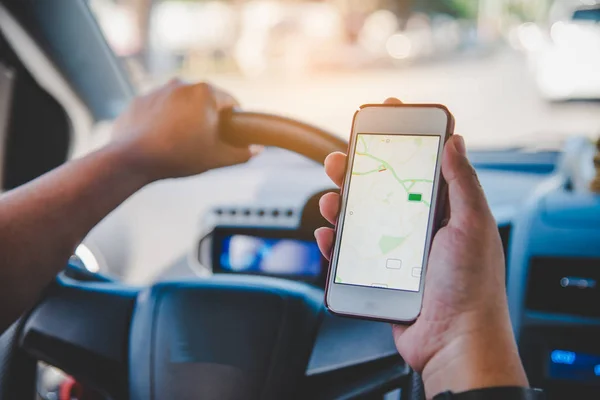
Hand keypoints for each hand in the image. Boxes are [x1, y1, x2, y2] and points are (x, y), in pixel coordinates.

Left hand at [112, 79, 258, 180]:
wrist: (131, 159)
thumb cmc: (178, 156)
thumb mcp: (217, 158)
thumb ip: (242, 153)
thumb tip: (259, 150)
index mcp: (205, 93)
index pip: (231, 102)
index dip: (234, 121)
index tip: (231, 136)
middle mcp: (182, 84)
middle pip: (205, 100)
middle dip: (208, 118)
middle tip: (205, 142)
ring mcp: (158, 90)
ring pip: (181, 103)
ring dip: (185, 117)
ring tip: (180, 142)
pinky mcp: (140, 100)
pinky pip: (159, 108)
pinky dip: (163, 120)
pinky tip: (161, 140)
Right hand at [315, 99, 527, 395]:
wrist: (454, 341)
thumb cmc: (471, 286)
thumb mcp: (473, 225)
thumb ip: (462, 182)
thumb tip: (455, 141)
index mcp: (442, 210)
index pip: (417, 165)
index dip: (399, 140)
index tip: (382, 117)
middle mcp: (417, 226)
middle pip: (379, 188)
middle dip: (356, 171)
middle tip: (338, 160)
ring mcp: (395, 250)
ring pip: (358, 218)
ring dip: (339, 205)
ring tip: (330, 202)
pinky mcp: (378, 274)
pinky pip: (350, 252)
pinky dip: (335, 243)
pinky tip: (329, 237)